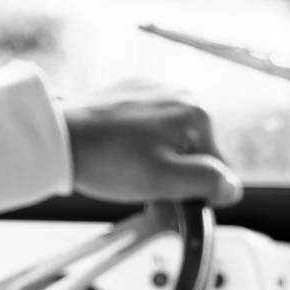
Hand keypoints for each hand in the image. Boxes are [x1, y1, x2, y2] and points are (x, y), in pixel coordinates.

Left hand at [64, 91, 241, 207]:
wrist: (56, 138)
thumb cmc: (106, 159)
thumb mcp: (165, 181)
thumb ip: (207, 183)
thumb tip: (232, 186)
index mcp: (196, 113)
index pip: (217, 167)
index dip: (196, 192)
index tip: (170, 199)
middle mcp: (179, 93)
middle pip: (193, 151)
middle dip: (174, 173)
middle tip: (144, 186)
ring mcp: (152, 89)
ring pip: (169, 140)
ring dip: (155, 159)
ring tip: (125, 169)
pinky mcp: (128, 92)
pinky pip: (146, 126)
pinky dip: (136, 143)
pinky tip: (116, 153)